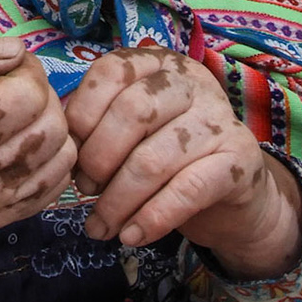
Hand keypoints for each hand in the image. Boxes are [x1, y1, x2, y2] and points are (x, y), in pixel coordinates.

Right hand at [0, 33, 75, 301]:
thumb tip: (14, 50)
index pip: (29, 94)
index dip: (25, 69)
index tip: (0, 63)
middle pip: (51, 126)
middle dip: (41, 94)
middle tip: (8, 84)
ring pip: (58, 160)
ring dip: (49, 126)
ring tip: (14, 113)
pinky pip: (47, 193)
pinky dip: (49, 162)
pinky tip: (20, 144)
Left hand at [64, 48, 301, 279]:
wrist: (234, 195)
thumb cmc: (168, 157)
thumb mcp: (133, 133)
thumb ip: (99, 127)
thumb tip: (62, 149)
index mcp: (158, 64)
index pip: (112, 72)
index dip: (82, 115)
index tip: (71, 155)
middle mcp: (192, 82)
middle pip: (133, 112)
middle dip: (98, 159)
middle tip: (84, 191)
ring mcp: (220, 118)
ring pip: (154, 159)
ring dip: (118, 201)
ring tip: (100, 227)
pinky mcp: (240, 159)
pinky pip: (188, 190)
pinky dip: (151, 218)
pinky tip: (131, 236)